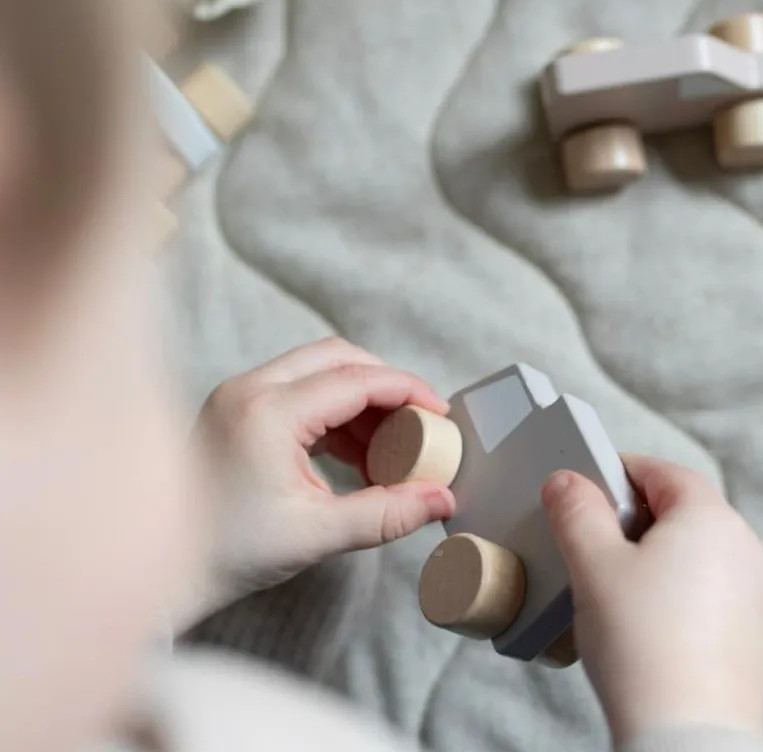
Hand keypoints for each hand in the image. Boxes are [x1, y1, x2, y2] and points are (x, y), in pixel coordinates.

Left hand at [179, 338, 454, 628]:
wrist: (157, 569)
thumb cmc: (225, 553)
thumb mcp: (315, 534)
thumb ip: (385, 514)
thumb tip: (442, 499)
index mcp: (268, 413)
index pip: (356, 380)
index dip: (406, 390)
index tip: (440, 412)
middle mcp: (250, 389)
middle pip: (338, 357)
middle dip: (386, 384)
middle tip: (419, 421)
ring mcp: (238, 394)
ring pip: (318, 369)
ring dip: (360, 397)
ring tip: (391, 444)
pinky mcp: (236, 407)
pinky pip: (299, 389)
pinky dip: (335, 410)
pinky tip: (356, 450)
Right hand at [542, 457, 762, 744]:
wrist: (688, 738)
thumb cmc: (643, 650)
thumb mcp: (591, 566)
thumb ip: (576, 511)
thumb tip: (567, 482)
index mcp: (711, 517)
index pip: (662, 472)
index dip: (619, 473)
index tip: (588, 489)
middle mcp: (748, 547)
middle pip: (684, 510)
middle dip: (638, 520)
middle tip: (595, 545)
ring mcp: (761, 593)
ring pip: (702, 553)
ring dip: (662, 558)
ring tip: (621, 593)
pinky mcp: (762, 633)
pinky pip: (717, 593)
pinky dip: (686, 595)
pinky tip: (653, 626)